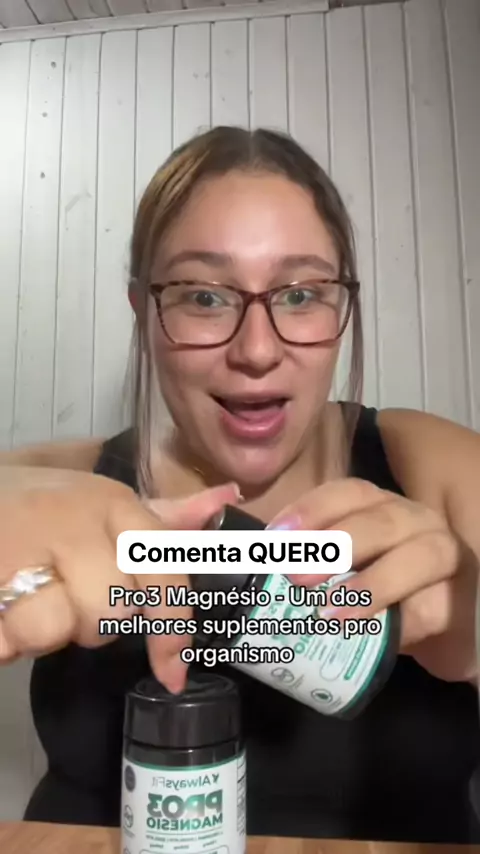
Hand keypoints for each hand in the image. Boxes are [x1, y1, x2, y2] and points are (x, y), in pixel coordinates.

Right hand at [0, 468, 238, 690]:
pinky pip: (7, 640)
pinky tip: (2, 611)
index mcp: (110, 502)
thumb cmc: (42, 502)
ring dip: (43, 634)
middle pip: (110, 611)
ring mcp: (20, 548)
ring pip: (55, 628)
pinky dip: (5, 641)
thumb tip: (227, 498)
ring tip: (28, 602)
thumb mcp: (101, 500)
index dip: (172, 627)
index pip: (162, 567)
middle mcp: (70, 521)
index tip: (173, 672)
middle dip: (93, 623)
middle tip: (69, 598)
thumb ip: (163, 516)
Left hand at [268, 478, 477, 682]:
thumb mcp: (339, 571)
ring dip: (371, 582)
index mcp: (377, 506)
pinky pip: (434, 606)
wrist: (440, 623)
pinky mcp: (458, 598)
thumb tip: (241, 566)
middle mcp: (412, 520)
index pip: (346, 493)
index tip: (275, 538)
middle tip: (294, 575)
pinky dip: (402, 620)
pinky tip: (378, 635)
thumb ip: (302, 562)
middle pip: (378, 519)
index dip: (311, 511)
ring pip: (417, 556)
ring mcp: (442, 555)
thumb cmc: (379, 590)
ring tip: (330, 610)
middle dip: (334, 544)